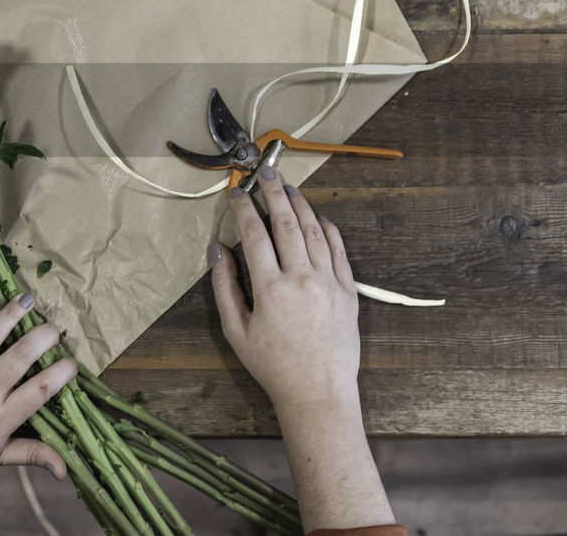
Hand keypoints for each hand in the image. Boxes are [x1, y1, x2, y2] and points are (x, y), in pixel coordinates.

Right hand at [208, 169, 360, 414]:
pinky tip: (318, 218)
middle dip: (275, 193)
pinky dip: (328, 230)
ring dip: (301, 205)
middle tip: (266, 172)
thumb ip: (225, 286)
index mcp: (271, 289)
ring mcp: (329, 284)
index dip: (244, 207)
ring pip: (314, 231)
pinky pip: (338, 251)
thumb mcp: (236, 330)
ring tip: (290, 188)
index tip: (237, 191)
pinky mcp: (348, 292)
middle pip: (287, 223)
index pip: (254, 234)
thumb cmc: (273, 366)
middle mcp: (302, 280)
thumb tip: (218, 250)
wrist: (318, 393)